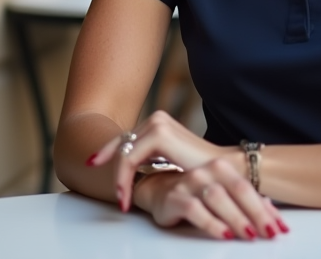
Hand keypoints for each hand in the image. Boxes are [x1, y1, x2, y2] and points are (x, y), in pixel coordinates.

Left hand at [87, 110, 287, 238]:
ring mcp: (158, 124)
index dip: (108, 153)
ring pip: (123, 154)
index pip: (126, 138)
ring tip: (121, 201)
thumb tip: (130, 168)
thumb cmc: (201, 171)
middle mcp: (157, 118)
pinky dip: (124, 178)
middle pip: (121, 144)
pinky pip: (129, 159)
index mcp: (160, 124)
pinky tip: (126, 196)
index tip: (93, 166)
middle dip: (110, 169)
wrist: (226, 172)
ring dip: (118, 179)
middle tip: (112, 194)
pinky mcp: (159, 134)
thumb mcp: (171, 161)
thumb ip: (152, 157)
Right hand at [135, 160, 288, 240]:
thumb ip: (245, 203)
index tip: (281, 228)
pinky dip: (212, 223)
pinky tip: (224, 235)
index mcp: (222, 168)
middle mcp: (207, 171)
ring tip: (249, 235)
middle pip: (238, 190)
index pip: (250, 189)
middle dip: (257, 214)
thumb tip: (273, 215)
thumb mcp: (222, 195)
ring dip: (236, 218)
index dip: (267, 210)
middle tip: (270, 233)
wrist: (159, 190)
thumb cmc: (195, 193)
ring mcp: (190, 182)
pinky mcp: (175, 197)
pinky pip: (195, 209)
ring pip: (218, 197)